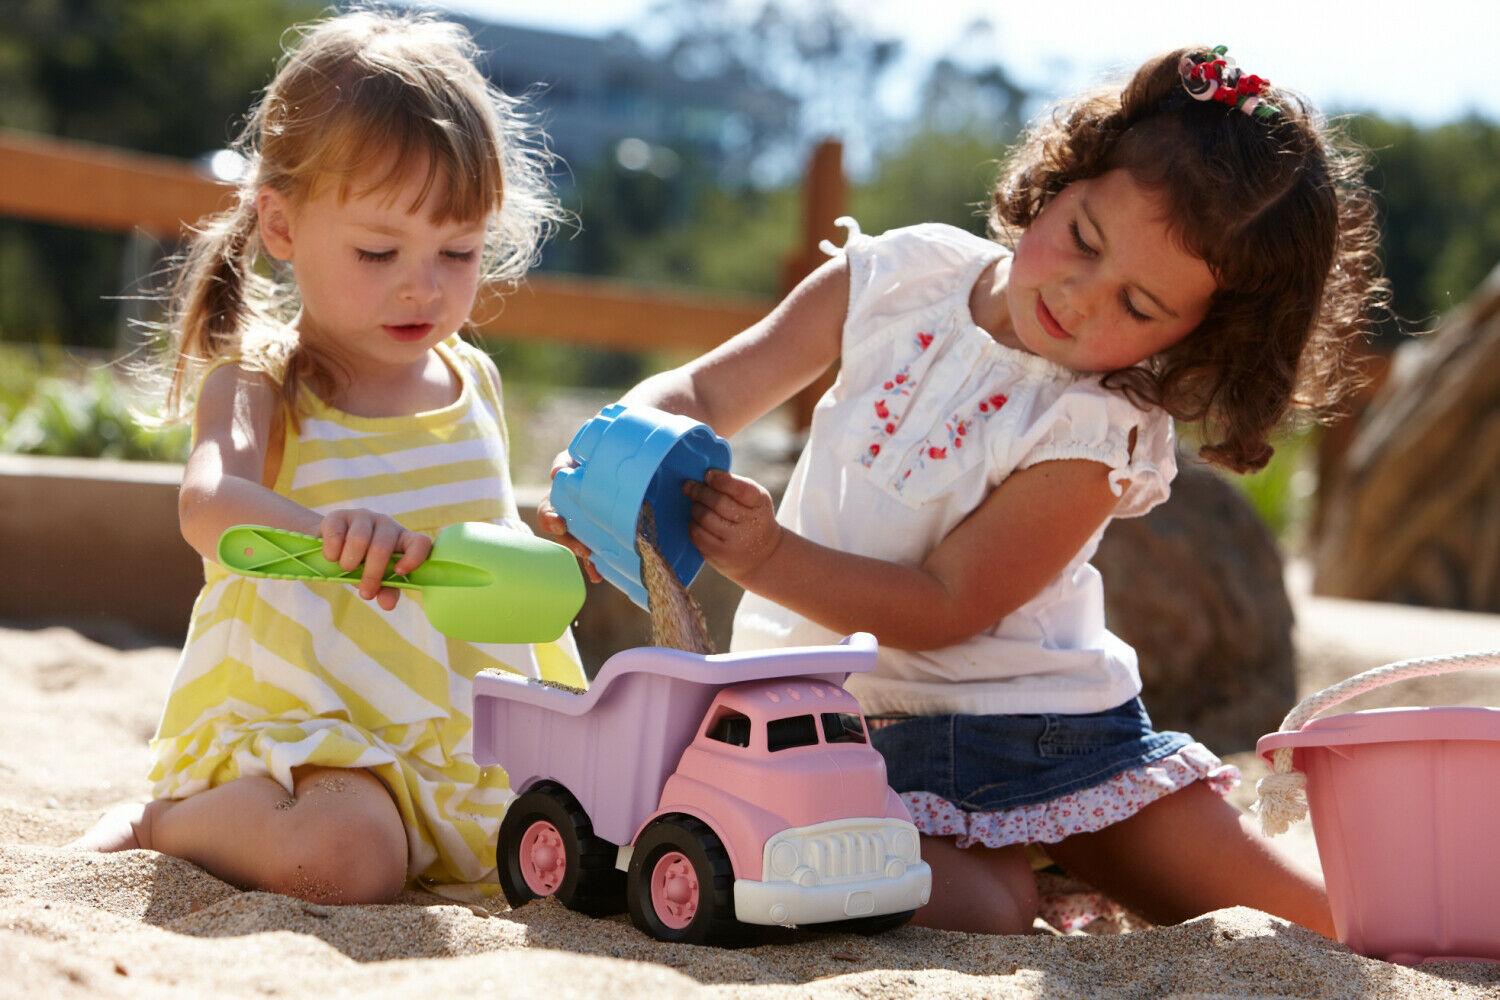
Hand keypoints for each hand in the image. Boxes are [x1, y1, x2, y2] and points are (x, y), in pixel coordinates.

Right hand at [319, 509, 433, 610]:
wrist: (329, 546)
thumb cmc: (361, 564)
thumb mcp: (375, 579)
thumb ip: (385, 590)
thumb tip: (387, 604)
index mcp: (402, 540)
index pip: (420, 542)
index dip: (414, 557)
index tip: (399, 572)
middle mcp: (386, 525)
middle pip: (382, 547)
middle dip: (372, 574)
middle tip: (364, 592)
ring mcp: (363, 517)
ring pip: (359, 539)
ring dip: (350, 562)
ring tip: (346, 569)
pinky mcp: (339, 516)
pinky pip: (336, 534)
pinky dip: (333, 552)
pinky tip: (332, 558)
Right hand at [535, 448, 601, 583]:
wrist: (610, 463)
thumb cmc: (589, 457)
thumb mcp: (575, 456)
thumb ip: (564, 462)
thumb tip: (556, 474)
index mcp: (559, 497)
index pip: (547, 511)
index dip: (550, 519)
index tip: (560, 525)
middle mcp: (566, 513)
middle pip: (562, 535)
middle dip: (570, 543)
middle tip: (583, 549)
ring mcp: (581, 524)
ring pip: (577, 544)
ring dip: (583, 556)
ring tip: (592, 563)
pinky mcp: (597, 532)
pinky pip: (593, 551)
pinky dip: (594, 565)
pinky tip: (598, 576)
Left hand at [683, 469, 782, 584]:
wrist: (762, 556)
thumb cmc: (753, 518)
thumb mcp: (755, 500)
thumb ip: (735, 486)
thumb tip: (703, 476)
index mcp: (759, 504)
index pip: (740, 489)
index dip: (720, 480)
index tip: (707, 474)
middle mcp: (749, 524)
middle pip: (718, 502)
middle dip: (699, 491)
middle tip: (689, 486)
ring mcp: (734, 542)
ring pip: (704, 517)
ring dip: (696, 507)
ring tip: (697, 504)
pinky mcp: (719, 555)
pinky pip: (697, 534)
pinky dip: (693, 523)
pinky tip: (698, 521)